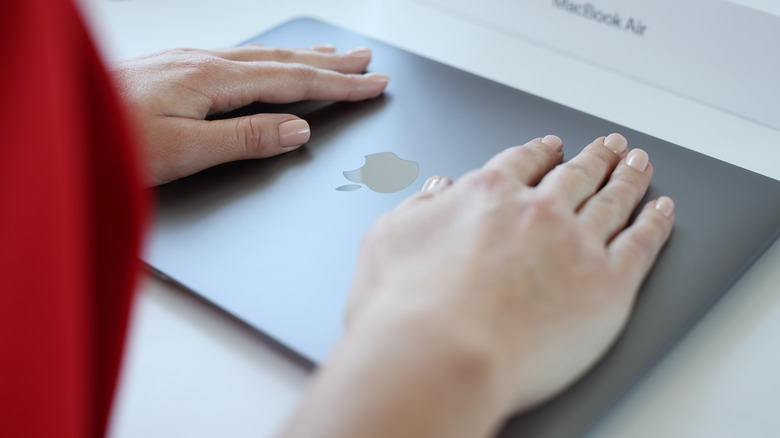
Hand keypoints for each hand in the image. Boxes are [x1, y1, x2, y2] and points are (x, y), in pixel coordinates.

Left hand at [110, 44, 389, 184]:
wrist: (63, 123)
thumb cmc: (113, 141)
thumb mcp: (187, 151)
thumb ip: (247, 138)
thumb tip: (297, 130)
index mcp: (214, 80)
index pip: (293, 82)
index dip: (339, 85)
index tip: (373, 84)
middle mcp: (204, 62)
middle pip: (284, 60)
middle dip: (331, 63)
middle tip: (367, 61)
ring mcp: (188, 61)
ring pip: (262, 56)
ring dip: (304, 57)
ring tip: (333, 55)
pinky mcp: (175, 68)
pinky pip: (239, 58)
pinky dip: (270, 60)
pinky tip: (271, 62)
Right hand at [280, 134, 674, 437]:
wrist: (440, 354)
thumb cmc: (405, 308)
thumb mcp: (387, 241)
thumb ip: (417, 209)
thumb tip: (436, 190)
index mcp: (486, 196)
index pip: (520, 163)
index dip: (539, 152)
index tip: (550, 147)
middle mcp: (537, 211)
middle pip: (574, 174)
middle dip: (593, 157)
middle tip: (608, 146)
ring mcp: (576, 243)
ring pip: (613, 198)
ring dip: (628, 177)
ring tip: (638, 163)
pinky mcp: (607, 284)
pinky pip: (642, 242)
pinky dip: (656, 222)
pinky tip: (662, 210)